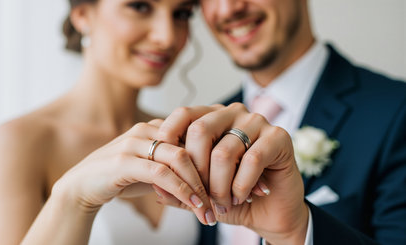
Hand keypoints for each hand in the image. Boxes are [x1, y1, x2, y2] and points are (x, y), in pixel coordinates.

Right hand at [52, 119, 214, 225]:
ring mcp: (134, 143)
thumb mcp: (152, 171)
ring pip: (180, 158)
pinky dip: (182, 190)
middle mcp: (147, 130)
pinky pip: (161, 173)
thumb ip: (175, 170)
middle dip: (211, 175)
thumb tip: (208, 182)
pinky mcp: (124, 160)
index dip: (214, 159)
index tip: (227, 183)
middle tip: (223, 201)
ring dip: (199, 186)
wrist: (82, 186)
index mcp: (156, 128)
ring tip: (210, 209)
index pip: (195, 136)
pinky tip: (193, 204)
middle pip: (192, 145)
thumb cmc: (120, 178)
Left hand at [156, 103, 308, 243]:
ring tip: (221, 204)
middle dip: (195, 171)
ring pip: (224, 151)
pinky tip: (239, 198)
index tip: (162, 166)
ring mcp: (257, 122)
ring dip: (219, 187)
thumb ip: (178, 185)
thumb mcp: (200, 191)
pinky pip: (252, 159)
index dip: (169, 136)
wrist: (270, 211)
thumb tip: (154, 185)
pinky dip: (241, 185)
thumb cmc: (232, 195)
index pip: (184, 115)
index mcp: (212, 117)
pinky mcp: (279, 137)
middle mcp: (233, 113)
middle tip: (199, 197)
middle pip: (200, 131)